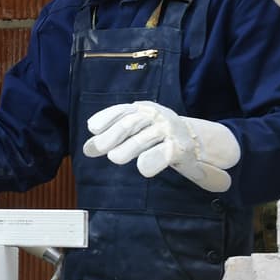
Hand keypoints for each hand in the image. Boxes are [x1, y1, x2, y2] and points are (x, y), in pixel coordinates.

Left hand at [82, 100, 239, 192]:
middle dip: (114, 135)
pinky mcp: (180, 147)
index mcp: (142, 110)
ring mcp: (169, 130)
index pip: (122, 111)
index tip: (92, 128)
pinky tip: (143, 169)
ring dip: (130, 147)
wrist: (193, 141)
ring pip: (146, 138)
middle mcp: (155, 116)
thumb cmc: (155, 136)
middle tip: (101, 149)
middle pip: (131, 123)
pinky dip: (153, 160)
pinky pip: (166, 152)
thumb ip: (112, 139)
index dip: (106, 118)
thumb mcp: (135, 132)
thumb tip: (86, 149)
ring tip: (115, 158)